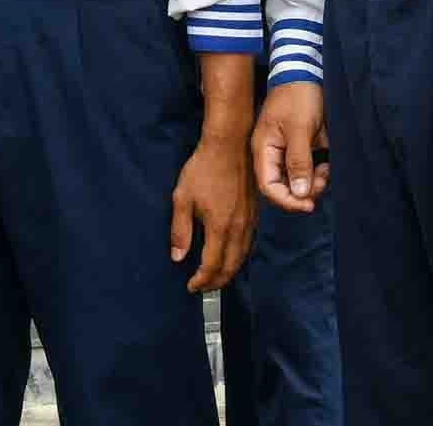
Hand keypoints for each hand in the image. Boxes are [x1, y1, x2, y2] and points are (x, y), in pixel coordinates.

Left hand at [171, 129, 255, 292]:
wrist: (230, 144)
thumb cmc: (204, 168)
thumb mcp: (182, 198)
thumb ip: (180, 230)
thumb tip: (178, 257)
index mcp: (219, 226)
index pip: (211, 265)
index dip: (201, 280)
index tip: (191, 286)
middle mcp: (238, 228)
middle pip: (231, 266)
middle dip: (217, 282)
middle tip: (203, 288)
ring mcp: (249, 220)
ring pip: (242, 256)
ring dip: (229, 272)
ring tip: (216, 278)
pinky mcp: (254, 213)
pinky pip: (248, 244)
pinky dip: (239, 257)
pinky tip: (231, 256)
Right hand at [255, 83, 329, 212]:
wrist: (306, 72)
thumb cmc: (298, 97)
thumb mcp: (300, 129)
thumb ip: (299, 162)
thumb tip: (300, 194)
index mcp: (264, 150)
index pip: (269, 187)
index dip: (287, 201)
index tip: (309, 205)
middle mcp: (273, 154)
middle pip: (284, 186)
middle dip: (304, 190)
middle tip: (322, 182)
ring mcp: (287, 151)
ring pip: (299, 179)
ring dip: (314, 180)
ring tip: (326, 169)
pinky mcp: (301, 147)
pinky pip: (309, 167)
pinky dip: (319, 169)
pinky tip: (327, 161)